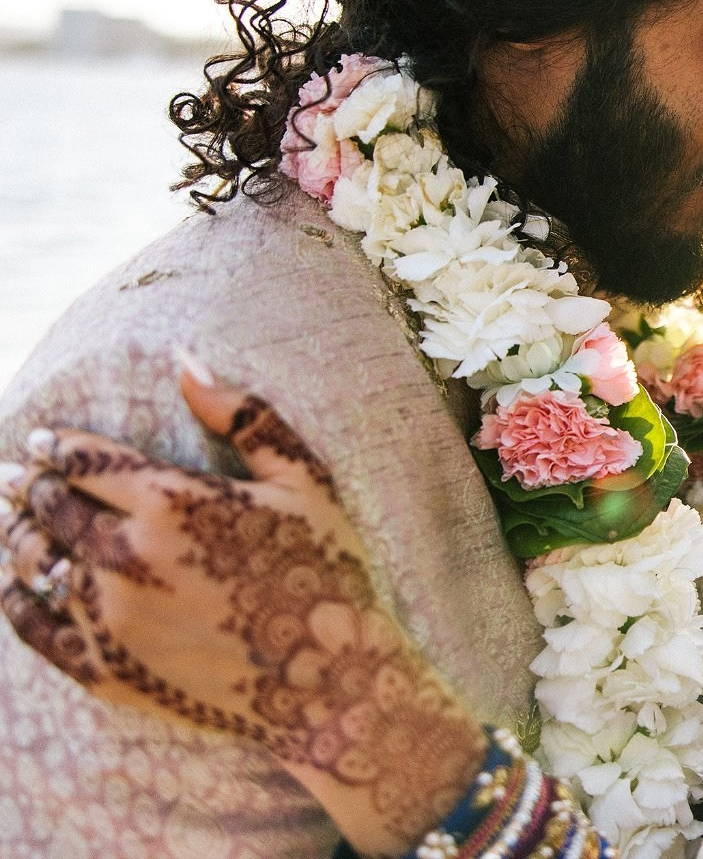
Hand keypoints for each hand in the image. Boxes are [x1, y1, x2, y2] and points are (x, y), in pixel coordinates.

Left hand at [0, 359, 486, 856]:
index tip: (40, 440)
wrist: (331, 682)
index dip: (55, 445)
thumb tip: (185, 360)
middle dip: (29, 484)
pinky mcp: (102, 669)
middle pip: (50, 506)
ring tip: (9, 520)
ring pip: (33, 561)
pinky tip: (12, 583)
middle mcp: (126, 556)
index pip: (83, 459)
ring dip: (14, 533)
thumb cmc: (327, 570)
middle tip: (14, 476)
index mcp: (171, 501)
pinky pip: (32, 625)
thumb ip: (243, 416)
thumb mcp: (304, 480)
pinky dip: (14, 596)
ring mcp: (108, 617)